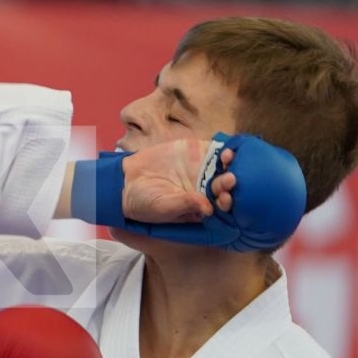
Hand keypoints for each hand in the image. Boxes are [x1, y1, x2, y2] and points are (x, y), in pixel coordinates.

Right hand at [120, 140, 234, 223]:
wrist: (127, 180)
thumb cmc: (145, 202)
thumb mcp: (164, 207)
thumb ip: (186, 205)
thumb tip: (208, 209)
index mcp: (201, 206)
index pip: (219, 205)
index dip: (226, 202)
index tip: (225, 199)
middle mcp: (206, 188)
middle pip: (224, 185)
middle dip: (228, 183)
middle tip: (230, 179)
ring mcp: (202, 169)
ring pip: (222, 166)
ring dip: (230, 163)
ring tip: (229, 158)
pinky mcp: (196, 152)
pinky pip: (213, 150)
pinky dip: (221, 149)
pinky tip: (225, 149)